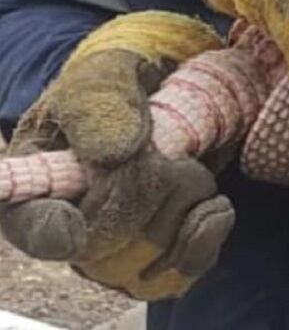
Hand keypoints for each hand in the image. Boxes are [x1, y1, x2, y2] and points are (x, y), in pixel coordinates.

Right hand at [0, 46, 233, 299]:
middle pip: (110, 240)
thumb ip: (101, 101)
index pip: (33, 223)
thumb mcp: (106, 72)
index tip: (72, 227)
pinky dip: (212, 224)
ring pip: (157, 248)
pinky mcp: (166, 252)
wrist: (169, 84)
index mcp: (41, 182)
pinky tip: (211, 198)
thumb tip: (113, 152)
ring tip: (182, 159)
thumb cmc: (123, 80)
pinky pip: (194, 260)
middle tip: (157, 146)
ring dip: (186, 194)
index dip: (51, 230)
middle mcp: (77, 228)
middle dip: (148, 184)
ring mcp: (122, 248)